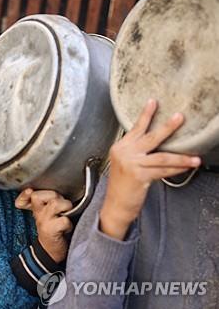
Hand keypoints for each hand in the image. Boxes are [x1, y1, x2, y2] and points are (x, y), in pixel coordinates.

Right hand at [15, 189, 72, 262]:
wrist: (50, 252)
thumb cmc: (53, 231)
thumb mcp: (47, 215)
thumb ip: (47, 202)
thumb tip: (51, 192)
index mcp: (36, 209)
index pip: (26, 196)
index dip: (25, 193)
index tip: (29, 191)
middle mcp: (37, 214)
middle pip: (39, 195)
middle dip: (55, 196)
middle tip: (61, 206)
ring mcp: (43, 222)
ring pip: (54, 203)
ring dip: (65, 206)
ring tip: (66, 213)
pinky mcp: (51, 230)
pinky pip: (64, 220)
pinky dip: (68, 224)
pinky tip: (66, 228)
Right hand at [100, 99, 200, 239]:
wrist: (115, 206)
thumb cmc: (122, 186)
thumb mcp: (124, 165)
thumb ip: (136, 153)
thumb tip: (158, 144)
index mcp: (120, 148)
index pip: (135, 129)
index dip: (145, 115)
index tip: (153, 102)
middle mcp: (124, 153)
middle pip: (150, 137)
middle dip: (167, 127)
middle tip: (179, 117)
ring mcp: (131, 164)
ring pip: (162, 157)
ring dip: (181, 156)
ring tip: (194, 155)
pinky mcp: (139, 176)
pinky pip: (163, 170)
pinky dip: (177, 169)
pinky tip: (187, 167)